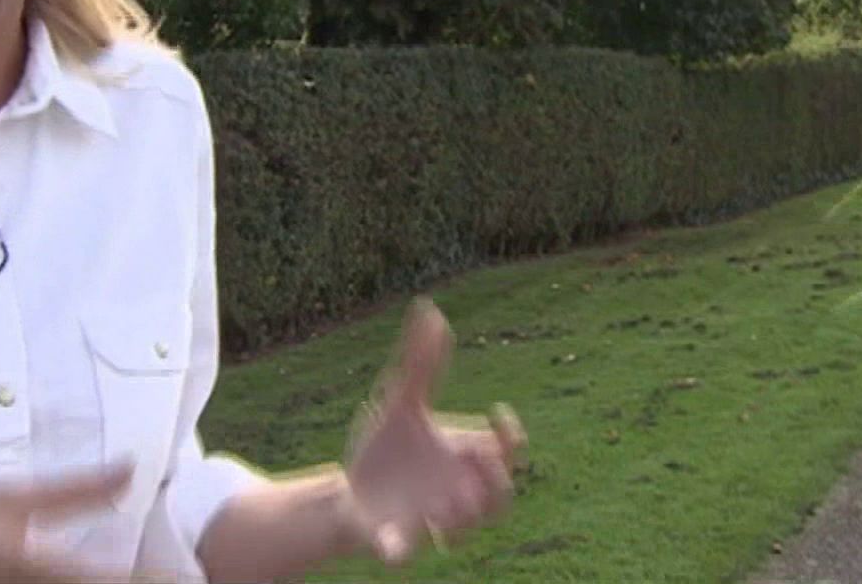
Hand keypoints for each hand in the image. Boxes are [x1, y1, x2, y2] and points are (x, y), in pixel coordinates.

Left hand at [343, 298, 526, 565]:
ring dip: (459, 518)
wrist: (351, 488)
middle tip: (481, 464)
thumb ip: (420, 362)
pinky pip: (405, 551)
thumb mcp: (400, 400)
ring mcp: (431, 519)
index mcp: (463, 454)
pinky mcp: (396, 540)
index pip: (507, 450)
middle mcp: (457, 490)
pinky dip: (401, 549)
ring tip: (443, 505)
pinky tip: (392, 542)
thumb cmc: (388, 448)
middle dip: (497, 484)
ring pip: (463, 529)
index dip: (511, 436)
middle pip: (500, 497)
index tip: (499, 413)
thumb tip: (429, 309)